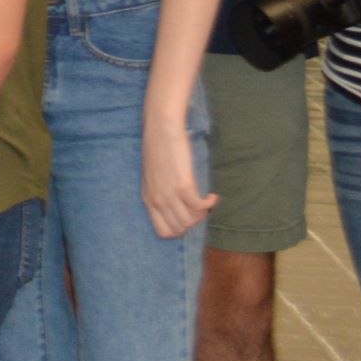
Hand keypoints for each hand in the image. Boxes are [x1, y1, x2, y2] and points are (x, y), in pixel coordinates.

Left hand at [142, 113, 217, 240]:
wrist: (161, 129)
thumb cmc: (159, 150)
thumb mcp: (153, 177)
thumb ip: (160, 193)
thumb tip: (177, 210)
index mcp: (148, 199)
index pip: (163, 232)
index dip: (180, 229)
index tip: (188, 217)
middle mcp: (157, 200)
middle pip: (181, 228)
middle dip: (194, 222)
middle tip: (200, 208)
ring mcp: (169, 194)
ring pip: (191, 221)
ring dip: (203, 214)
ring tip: (205, 201)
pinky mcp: (183, 185)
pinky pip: (200, 208)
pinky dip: (210, 204)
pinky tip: (213, 196)